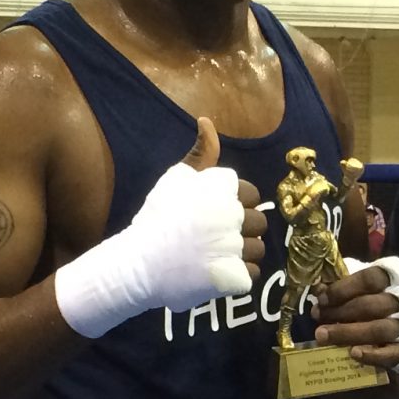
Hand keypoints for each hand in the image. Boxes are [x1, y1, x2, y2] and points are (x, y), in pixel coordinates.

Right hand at [52, 117, 260, 336]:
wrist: (138, 262)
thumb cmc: (157, 218)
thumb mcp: (176, 178)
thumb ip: (200, 153)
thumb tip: (207, 122)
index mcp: (223, 191)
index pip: (251, 195)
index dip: (237, 205)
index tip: (217, 215)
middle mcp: (233, 216)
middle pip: (259, 222)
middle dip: (243, 229)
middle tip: (216, 237)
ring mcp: (235, 247)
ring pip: (258, 249)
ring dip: (243, 253)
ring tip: (218, 256)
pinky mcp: (233, 276)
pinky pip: (252, 274)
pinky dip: (239, 275)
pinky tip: (219, 273)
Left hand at [312, 262, 398, 360]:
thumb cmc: (376, 295)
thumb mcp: (361, 283)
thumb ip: (342, 284)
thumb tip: (318, 289)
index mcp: (397, 275)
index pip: (371, 278)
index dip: (343, 288)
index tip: (322, 298)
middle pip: (373, 305)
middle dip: (340, 311)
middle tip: (317, 317)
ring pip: (380, 329)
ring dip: (348, 333)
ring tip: (323, 336)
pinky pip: (392, 354)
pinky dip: (372, 355)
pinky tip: (353, 353)